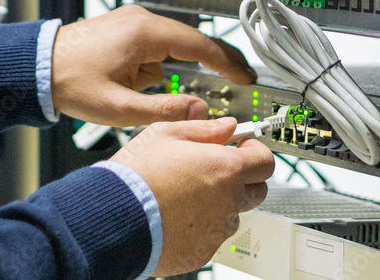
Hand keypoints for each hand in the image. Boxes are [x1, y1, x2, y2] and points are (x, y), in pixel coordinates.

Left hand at [51, 5, 254, 126]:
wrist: (35, 66)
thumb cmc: (71, 83)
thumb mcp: (120, 108)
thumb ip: (164, 110)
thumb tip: (200, 112)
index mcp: (145, 33)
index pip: (200, 44)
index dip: (228, 62)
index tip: (246, 75)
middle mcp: (141, 20)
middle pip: (190, 40)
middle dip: (208, 64)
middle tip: (234, 81)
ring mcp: (131, 21)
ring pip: (168, 48)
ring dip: (166, 71)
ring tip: (134, 93)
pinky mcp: (123, 28)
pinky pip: (150, 47)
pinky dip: (149, 67)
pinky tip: (126, 85)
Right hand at [109, 118, 272, 275]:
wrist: (114, 215)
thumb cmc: (137, 174)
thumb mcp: (166, 133)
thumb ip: (204, 128)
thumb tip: (226, 126)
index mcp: (225, 169)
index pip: (265, 161)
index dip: (255, 152)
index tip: (242, 149)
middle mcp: (228, 202)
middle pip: (257, 190)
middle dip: (243, 178)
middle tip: (216, 170)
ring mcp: (217, 230)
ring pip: (232, 214)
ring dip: (220, 203)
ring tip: (186, 195)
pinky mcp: (202, 252)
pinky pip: (211, 236)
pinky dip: (200, 226)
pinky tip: (175, 215)